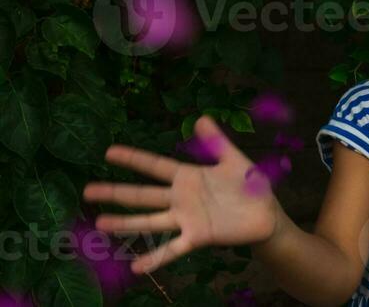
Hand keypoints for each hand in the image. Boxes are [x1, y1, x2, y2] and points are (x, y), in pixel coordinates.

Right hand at [82, 115, 280, 275]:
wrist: (266, 213)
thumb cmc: (249, 185)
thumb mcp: (233, 159)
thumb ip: (216, 142)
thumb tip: (201, 117)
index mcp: (188, 176)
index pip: (155, 166)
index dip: (133, 158)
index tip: (108, 151)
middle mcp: (181, 198)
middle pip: (143, 194)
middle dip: (116, 192)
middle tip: (87, 190)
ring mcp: (186, 219)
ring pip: (151, 221)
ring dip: (126, 223)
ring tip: (100, 223)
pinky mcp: (197, 237)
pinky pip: (173, 249)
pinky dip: (155, 258)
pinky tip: (136, 266)